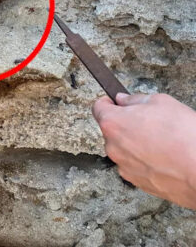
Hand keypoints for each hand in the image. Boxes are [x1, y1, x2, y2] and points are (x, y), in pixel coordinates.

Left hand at [92, 93, 195, 208]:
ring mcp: (124, 167)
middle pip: (112, 130)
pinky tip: (164, 158)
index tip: (116, 103)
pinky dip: (145, 161)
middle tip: (150, 123)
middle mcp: (113, 147)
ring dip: (136, 144)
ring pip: (124, 150)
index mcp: (113, 124)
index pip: (98, 108)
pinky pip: (136, 166)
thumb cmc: (184, 135)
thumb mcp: (162, 102)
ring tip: (162, 143)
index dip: (108, 103)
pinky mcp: (137, 183)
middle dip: (126, 125)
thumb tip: (123, 100)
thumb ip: (136, 99)